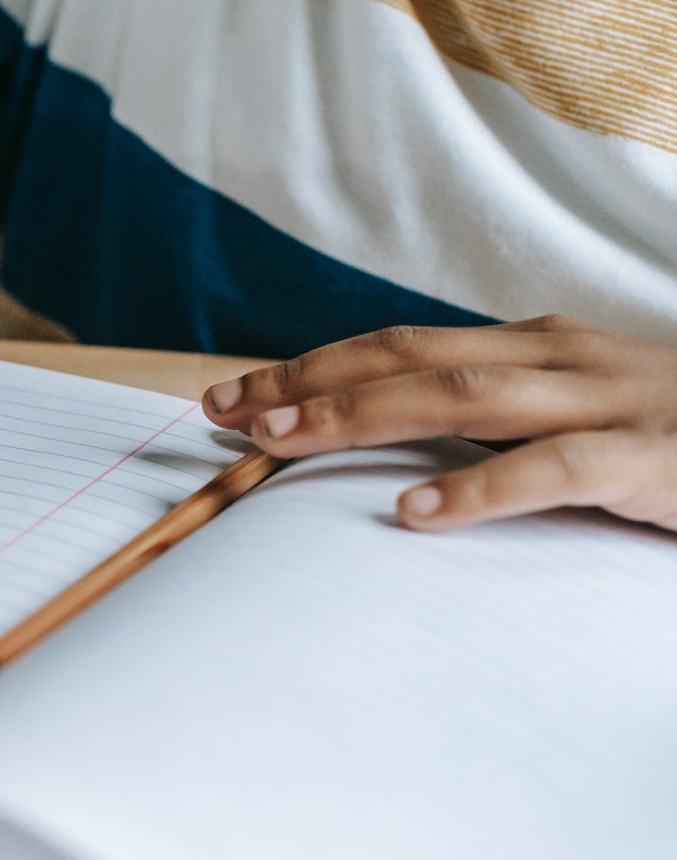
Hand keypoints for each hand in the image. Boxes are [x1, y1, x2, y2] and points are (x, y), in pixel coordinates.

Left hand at [202, 316, 676, 531]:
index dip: (312, 366)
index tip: (233, 395)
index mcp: (537, 346)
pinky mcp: (653, 456)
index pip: (401, 347)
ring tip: (280, 445)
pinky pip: (555, 468)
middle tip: (225, 415)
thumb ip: (502, 421)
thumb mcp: (581, 414)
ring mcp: (609, 400)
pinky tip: (417, 513)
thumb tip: (399, 453)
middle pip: (410, 359)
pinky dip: (480, 489)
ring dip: (360, 417)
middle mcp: (561, 357)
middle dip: (308, 384)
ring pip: (461, 398)